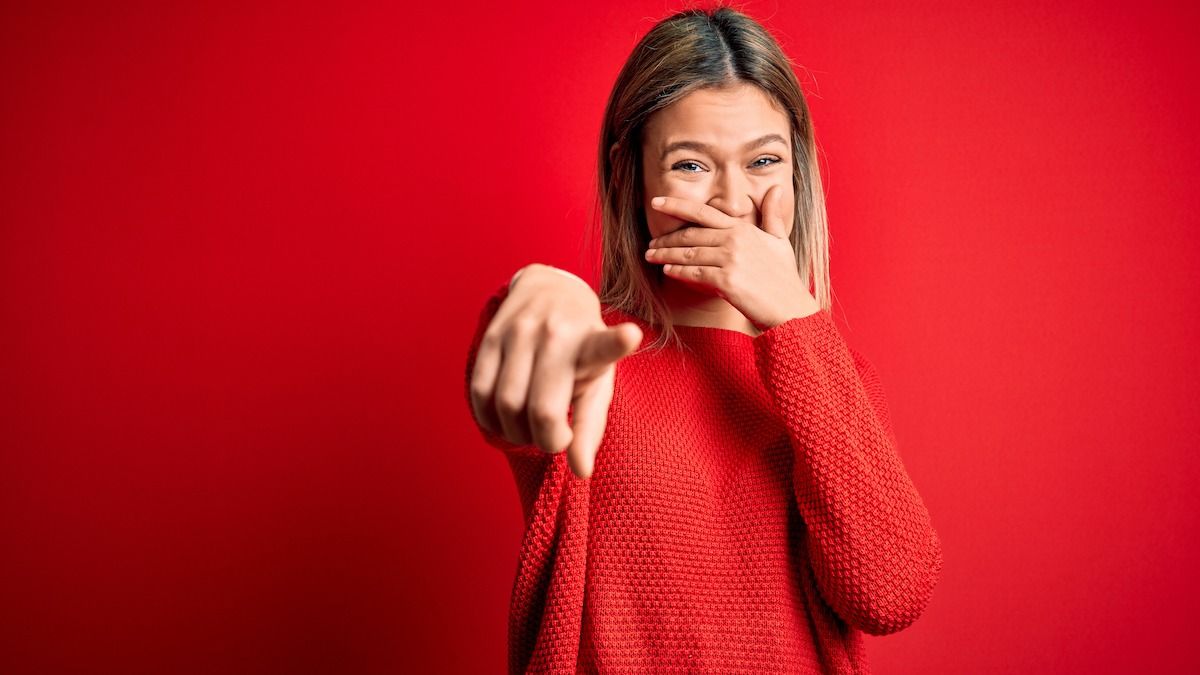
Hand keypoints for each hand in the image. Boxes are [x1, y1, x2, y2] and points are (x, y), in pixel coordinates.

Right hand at [469, 264, 642, 478]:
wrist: (549, 291)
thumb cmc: (579, 350)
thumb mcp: (597, 383)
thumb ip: (589, 429)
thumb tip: (582, 472)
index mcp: (591, 345)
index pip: (604, 345)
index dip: (618, 342)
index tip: (631, 335)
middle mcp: (556, 334)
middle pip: (541, 408)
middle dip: (546, 441)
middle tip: (554, 440)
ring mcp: (520, 332)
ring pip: (505, 404)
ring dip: (516, 433)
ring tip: (530, 429)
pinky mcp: (491, 336)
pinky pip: (480, 392)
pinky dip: (491, 419)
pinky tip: (506, 420)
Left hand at [643, 184, 819, 328]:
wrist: (791, 309)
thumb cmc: (785, 277)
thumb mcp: (780, 241)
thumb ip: (772, 215)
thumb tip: (776, 187)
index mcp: (743, 229)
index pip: (703, 213)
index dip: (677, 205)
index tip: (657, 202)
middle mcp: (735, 240)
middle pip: (690, 235)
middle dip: (666, 239)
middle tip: (651, 244)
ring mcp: (731, 260)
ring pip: (688, 254)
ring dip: (666, 255)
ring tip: (651, 256)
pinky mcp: (727, 282)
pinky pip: (694, 274)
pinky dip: (678, 272)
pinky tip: (667, 271)